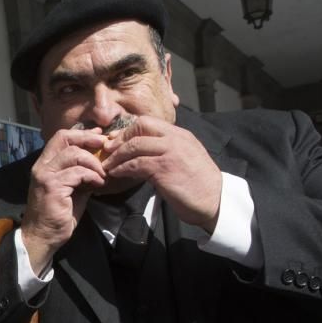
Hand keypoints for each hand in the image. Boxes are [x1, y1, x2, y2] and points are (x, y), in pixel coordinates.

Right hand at [21, 127, 107, 274]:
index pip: (61, 137)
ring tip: (102, 174)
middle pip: (65, 138)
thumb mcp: (72, 190)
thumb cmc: (58, 216)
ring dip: (93, 162)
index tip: (99, 136)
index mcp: (45, 165)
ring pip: (74, 154)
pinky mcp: (52, 186)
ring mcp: (45, 175)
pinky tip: (98, 184)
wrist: (43, 237)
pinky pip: (77, 172)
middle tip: (105, 145)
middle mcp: (42, 166)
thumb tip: (100, 163)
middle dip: (88, 138)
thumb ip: (81, 174)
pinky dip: (91, 176)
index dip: (82, 133)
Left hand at [102, 116, 222, 232]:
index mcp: (180, 135)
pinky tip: (116, 174)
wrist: (214, 201)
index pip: (148, 122)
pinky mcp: (164, 168)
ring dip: (116, 156)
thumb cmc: (198, 184)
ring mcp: (170, 152)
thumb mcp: (184, 158)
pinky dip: (122, 168)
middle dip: (120, 138)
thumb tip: (141, 152)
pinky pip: (136, 164)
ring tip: (107, 165)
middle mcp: (175, 139)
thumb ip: (167, 151)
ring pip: (135, 145)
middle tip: (108, 151)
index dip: (128, 130)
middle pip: (140, 127)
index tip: (115, 141)